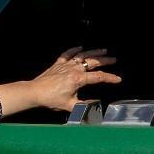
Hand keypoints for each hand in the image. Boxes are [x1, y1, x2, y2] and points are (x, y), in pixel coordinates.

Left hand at [0, 47, 119, 113]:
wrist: (35, 92)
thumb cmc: (51, 99)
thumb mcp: (70, 106)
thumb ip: (84, 106)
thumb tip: (95, 105)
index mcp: (78, 79)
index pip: (98, 77)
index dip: (110, 78)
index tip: (118, 79)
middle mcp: (73, 69)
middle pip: (93, 62)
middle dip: (105, 60)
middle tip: (114, 59)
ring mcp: (65, 65)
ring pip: (83, 55)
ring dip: (94, 52)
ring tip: (103, 50)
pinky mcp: (58, 64)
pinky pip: (68, 53)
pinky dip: (74, 49)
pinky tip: (80, 47)